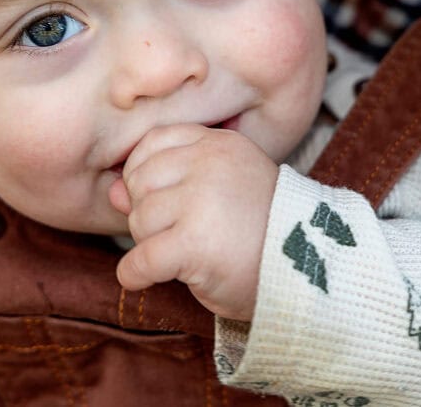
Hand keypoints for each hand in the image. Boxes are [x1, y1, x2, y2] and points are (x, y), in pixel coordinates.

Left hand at [115, 124, 278, 320]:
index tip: (158, 198)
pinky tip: (144, 278)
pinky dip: (135, 274)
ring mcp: (202, 201)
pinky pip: (140, 259)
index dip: (143, 173)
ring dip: (149, 244)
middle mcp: (210, 164)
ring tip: (183, 254)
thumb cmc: (261, 233)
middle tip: (176, 233)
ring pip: (138, 219)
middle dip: (147, 212)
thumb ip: (167, 184)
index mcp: (219, 145)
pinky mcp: (194, 243)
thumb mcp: (219, 193)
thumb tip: (112, 191)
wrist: (307, 274)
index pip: (153, 142)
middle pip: (141, 181)